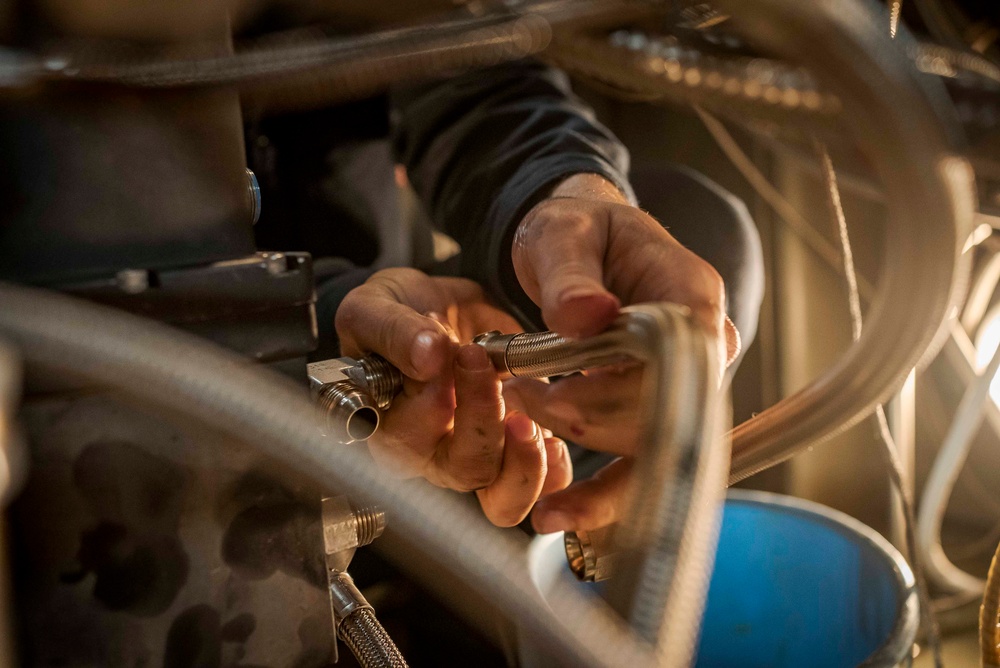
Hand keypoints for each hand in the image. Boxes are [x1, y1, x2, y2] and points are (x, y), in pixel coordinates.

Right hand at [335, 268, 572, 526]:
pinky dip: (554, 468)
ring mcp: (481, 456)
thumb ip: (394, 332)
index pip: (409, 444)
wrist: (438, 308)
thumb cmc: (394, 316)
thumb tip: (427, 354)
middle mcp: (435, 455)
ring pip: (506, 496)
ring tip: (525, 414)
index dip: (433, 407)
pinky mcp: (518, 449)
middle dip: (484, 418)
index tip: (444, 355)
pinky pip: (543, 483)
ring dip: (525, 458)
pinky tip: (552, 435)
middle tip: (482, 363)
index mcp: (391, 430)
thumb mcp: (374, 309)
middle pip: (466, 469)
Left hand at [504, 173, 739, 533]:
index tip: (552, 392)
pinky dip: (603, 494)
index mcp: (692, 296)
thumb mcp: (562, 234)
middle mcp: (704, 347)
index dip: (615, 392)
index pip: (676, 363)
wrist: (579, 239)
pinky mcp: (657, 408)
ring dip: (587, 459)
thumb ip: (569, 275)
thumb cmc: (575, 229)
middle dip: (586, 422)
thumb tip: (585, 316)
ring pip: (653, 449)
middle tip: (520, 396)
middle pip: (664, 414)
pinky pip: (641, 463)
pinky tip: (561, 517)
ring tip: (529, 446)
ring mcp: (686, 382)